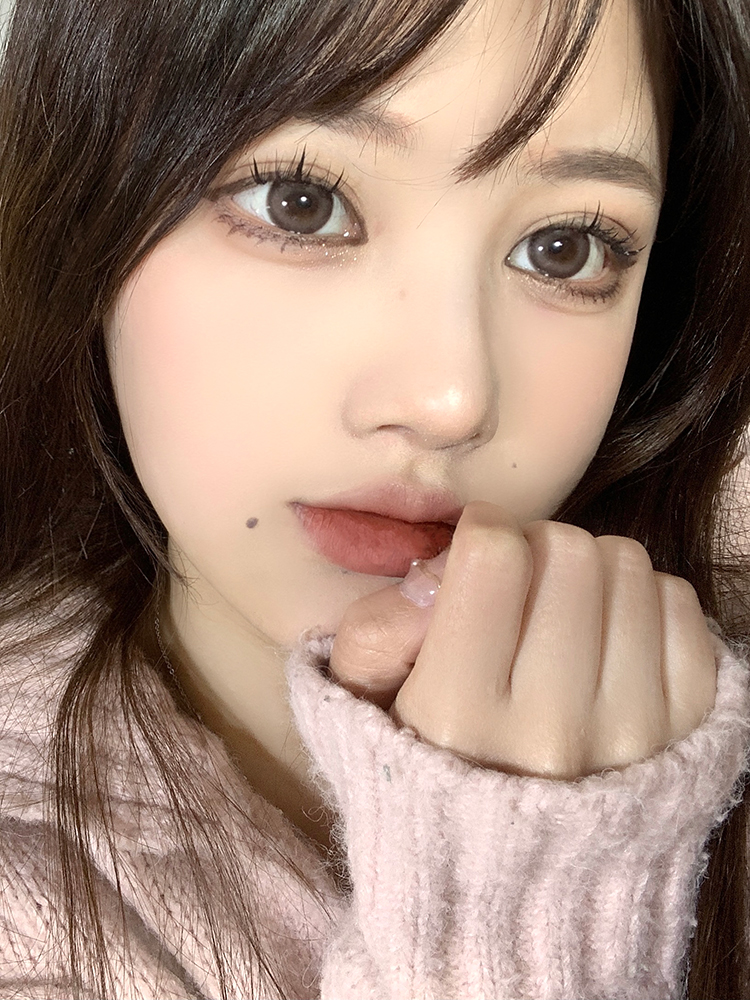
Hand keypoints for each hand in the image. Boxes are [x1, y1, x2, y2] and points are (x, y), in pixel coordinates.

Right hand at [329, 501, 716, 778]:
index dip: (482, 534)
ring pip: (627, 565)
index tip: (478, 554)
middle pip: (568, 550)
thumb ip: (378, 631)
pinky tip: (607, 637)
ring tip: (562, 614)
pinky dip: (641, 600)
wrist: (518, 882)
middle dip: (536, 547)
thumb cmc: (430, 773)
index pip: (495, 556)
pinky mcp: (689, 731)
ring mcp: (632, 732)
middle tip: (521, 585)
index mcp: (458, 718)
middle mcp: (552, 728)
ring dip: (590, 571)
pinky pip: (678, 602)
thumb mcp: (363, 707)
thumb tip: (442, 570)